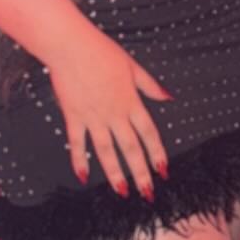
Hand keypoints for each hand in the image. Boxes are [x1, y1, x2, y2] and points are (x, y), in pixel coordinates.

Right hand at [46, 19, 170, 198]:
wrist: (71, 46)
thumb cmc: (102, 51)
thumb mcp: (132, 66)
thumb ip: (150, 86)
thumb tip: (168, 97)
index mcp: (131, 102)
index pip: (148, 133)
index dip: (157, 153)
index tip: (164, 170)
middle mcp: (114, 114)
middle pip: (130, 148)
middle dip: (141, 172)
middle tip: (148, 193)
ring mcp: (93, 117)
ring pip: (106, 151)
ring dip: (115, 173)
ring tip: (123, 192)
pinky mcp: (73, 116)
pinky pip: (77, 143)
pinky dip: (79, 160)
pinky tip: (82, 177)